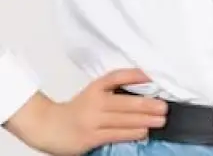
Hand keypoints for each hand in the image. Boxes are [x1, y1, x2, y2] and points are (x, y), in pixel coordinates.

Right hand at [3, 69, 167, 155]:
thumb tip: (143, 88)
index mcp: (94, 88)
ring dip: (145, 120)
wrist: (48, 126)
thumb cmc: (75, 111)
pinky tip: (143, 132)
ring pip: (124, 120)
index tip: (151, 76)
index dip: (134, 75)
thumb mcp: (92, 93)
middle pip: (125, 102)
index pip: (116, 77)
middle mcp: (94, 102)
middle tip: (164, 106)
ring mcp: (93, 121)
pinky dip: (132, 133)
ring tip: (160, 120)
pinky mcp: (91, 137)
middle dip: (148, 105)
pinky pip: (116, 135)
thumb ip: (113, 91)